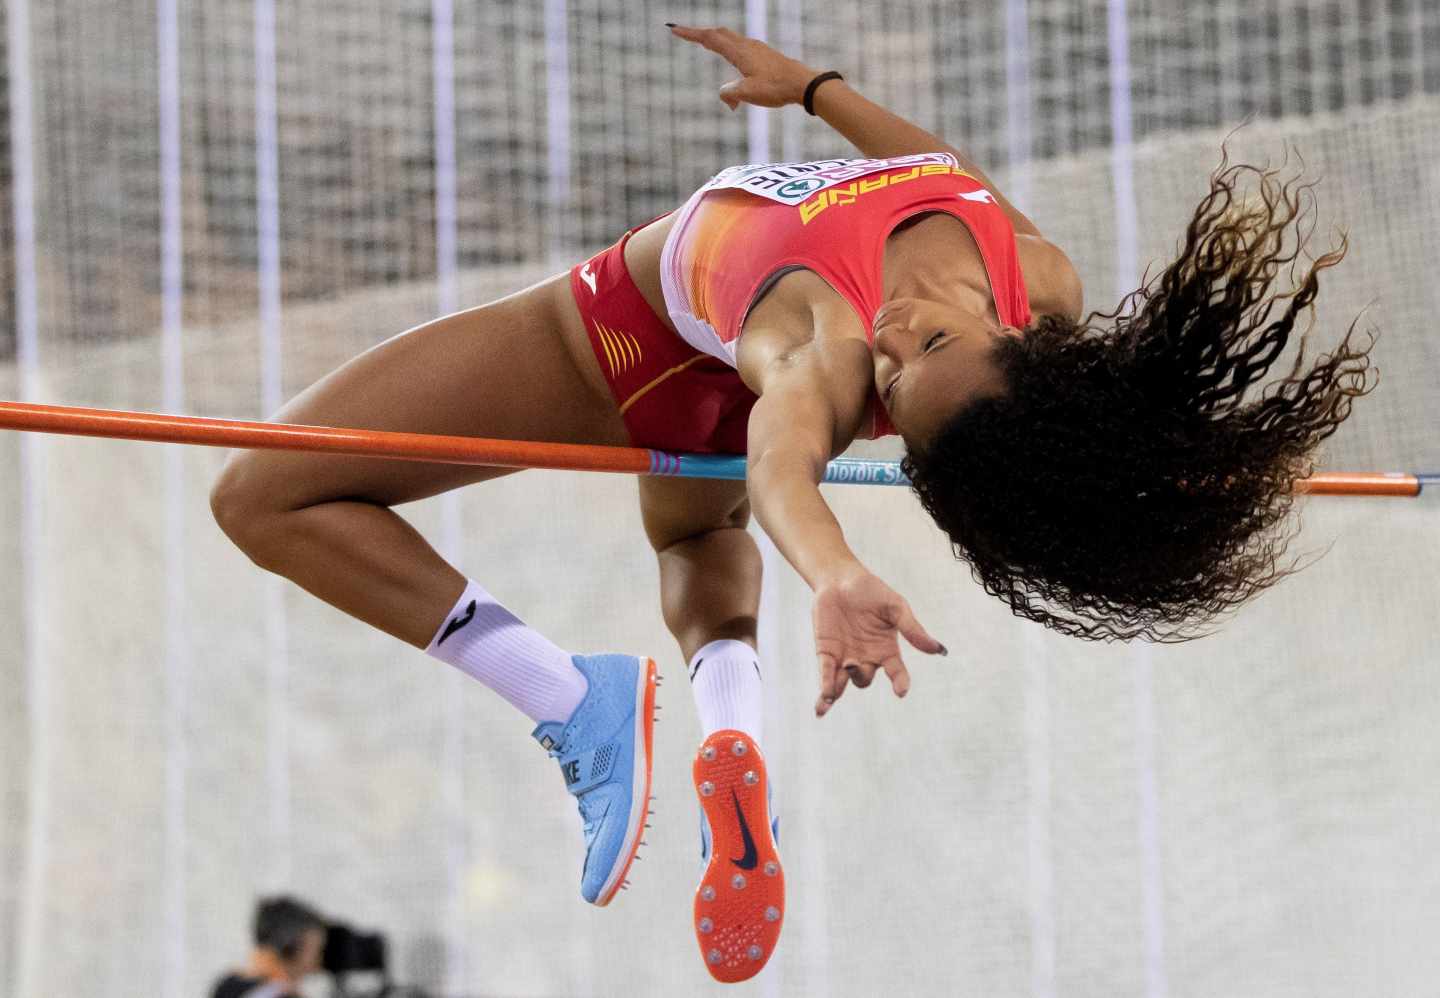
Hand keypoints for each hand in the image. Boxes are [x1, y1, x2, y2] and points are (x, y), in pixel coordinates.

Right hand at [668, 24, 820, 110]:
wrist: (802, 84)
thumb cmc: (776, 88)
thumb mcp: (747, 93)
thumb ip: (729, 93)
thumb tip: (725, 96)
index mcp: (739, 52)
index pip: (710, 38)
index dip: (690, 34)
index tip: (674, 28)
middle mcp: (747, 46)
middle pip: (718, 33)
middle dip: (700, 32)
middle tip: (684, 32)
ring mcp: (756, 49)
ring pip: (730, 38)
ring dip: (715, 39)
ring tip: (704, 42)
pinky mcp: (764, 55)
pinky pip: (740, 47)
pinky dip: (728, 48)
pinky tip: (732, 58)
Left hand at [811, 569, 945, 716]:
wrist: (841, 579)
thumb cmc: (871, 591)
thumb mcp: (895, 607)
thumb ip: (912, 629)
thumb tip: (938, 649)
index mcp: (886, 650)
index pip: (897, 672)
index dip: (900, 683)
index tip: (901, 691)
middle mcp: (866, 658)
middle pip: (864, 679)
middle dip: (859, 675)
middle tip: (853, 663)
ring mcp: (845, 657)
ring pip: (843, 683)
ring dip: (836, 691)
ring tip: (829, 698)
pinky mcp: (826, 652)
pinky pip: (826, 673)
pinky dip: (825, 686)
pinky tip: (823, 701)